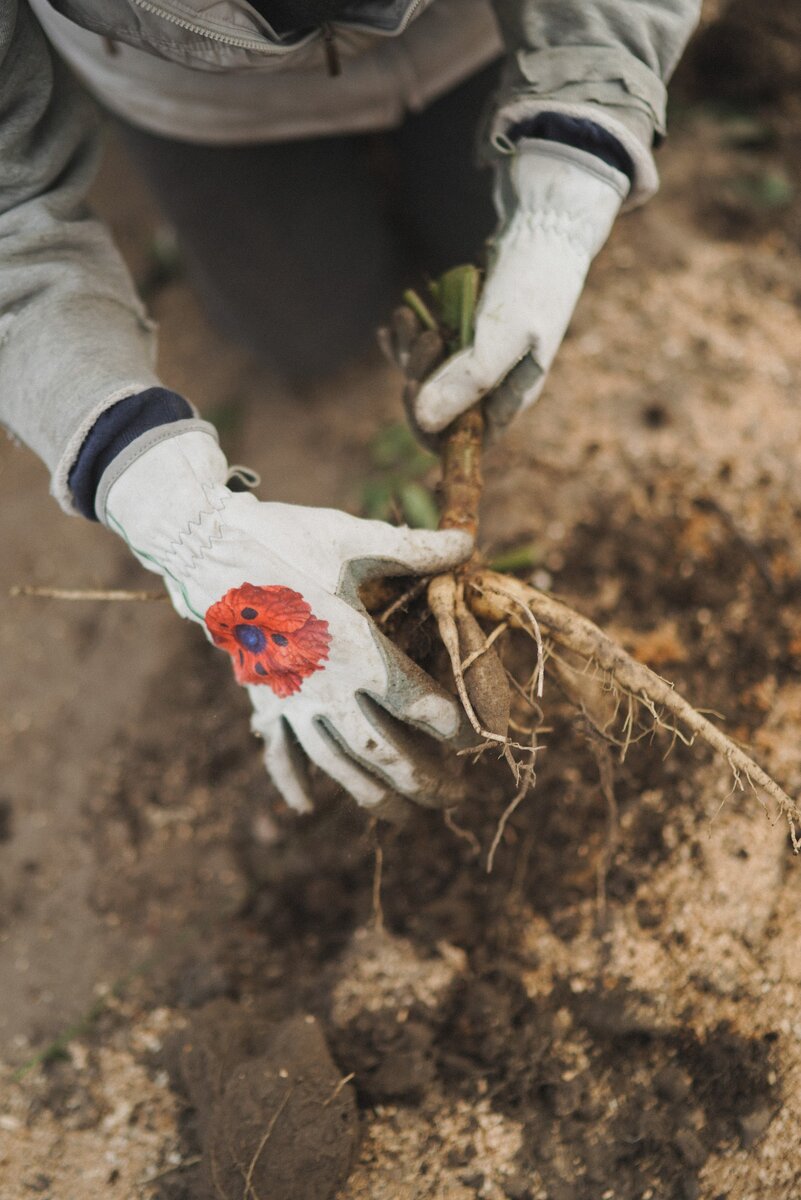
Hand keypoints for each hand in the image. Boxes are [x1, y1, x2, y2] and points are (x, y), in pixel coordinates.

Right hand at [102, 430, 472, 819]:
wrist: (208, 550)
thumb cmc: (285, 541)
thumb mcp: (352, 539)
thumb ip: (413, 550)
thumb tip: (467, 539)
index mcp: (353, 647)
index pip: (413, 700)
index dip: (447, 723)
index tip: (471, 738)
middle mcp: (325, 685)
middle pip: (381, 749)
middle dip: (421, 778)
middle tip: (454, 796)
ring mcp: (290, 699)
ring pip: (337, 762)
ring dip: (372, 793)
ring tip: (404, 816)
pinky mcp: (263, 698)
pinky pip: (278, 750)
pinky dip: (290, 781)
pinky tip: (305, 808)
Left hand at [411, 141, 629, 437]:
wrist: (544, 231)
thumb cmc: (533, 286)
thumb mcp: (500, 337)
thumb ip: (466, 384)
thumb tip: (424, 422)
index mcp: (508, 401)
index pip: (461, 444)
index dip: (428, 428)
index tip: (412, 388)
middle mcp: (490, 390)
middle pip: (437, 411)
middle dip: (417, 376)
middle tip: (424, 333)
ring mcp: (474, 365)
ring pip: (426, 379)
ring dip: (408, 351)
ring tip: (408, 314)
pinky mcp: (461, 340)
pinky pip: (423, 355)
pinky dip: (406, 339)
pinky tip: (396, 322)